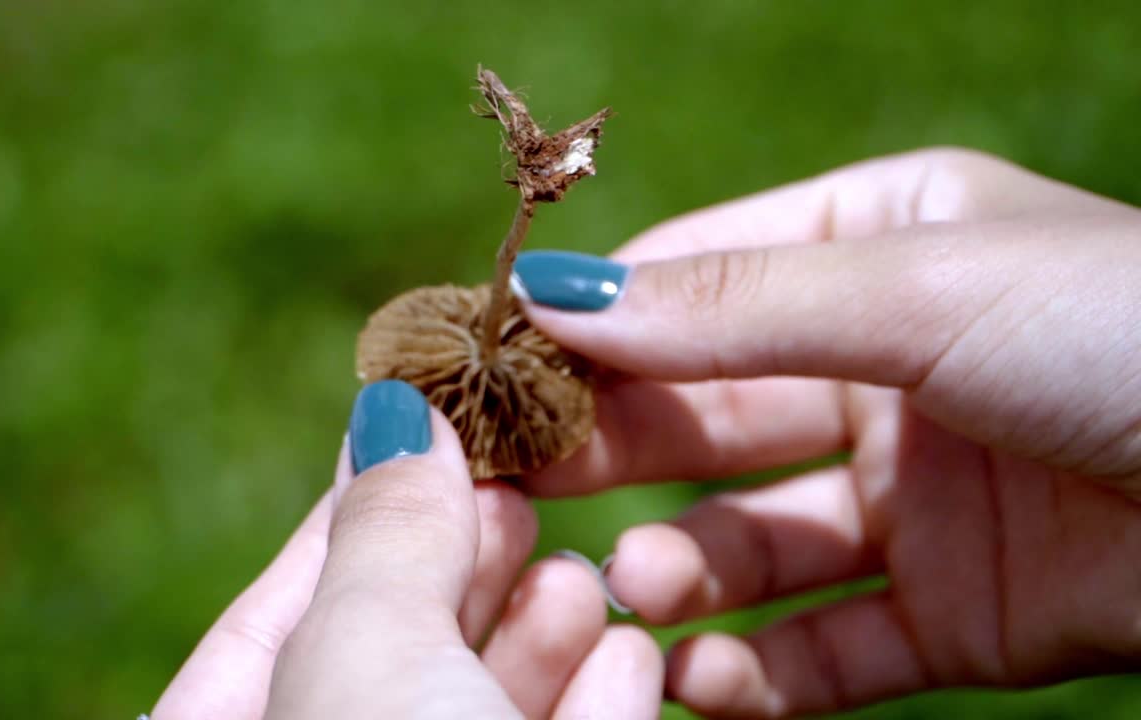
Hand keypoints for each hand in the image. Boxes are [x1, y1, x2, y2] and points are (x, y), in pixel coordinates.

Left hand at [148, 380, 662, 719]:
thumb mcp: (367, 653)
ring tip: (579, 574)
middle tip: (519, 484)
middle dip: (463, 566)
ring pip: (485, 705)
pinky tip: (625, 647)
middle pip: (394, 654)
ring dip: (543, 632)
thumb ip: (384, 528)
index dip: (353, 515)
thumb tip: (394, 408)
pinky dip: (598, 700)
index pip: (267, 617)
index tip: (423, 427)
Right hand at [512, 148, 1140, 717]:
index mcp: (879, 251)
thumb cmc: (1127, 332)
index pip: (698, 282)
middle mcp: (886, 370)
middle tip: (512, 485)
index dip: (597, 324)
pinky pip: (830, 647)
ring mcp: (917, 497)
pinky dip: (760, 670)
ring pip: (756, 540)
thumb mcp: (922, 285)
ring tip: (631, 588)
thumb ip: (737, 305)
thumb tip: (563, 299)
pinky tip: (699, 675)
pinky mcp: (956, 613)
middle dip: (614, 451)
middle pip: (708, 414)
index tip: (495, 363)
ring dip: (682, 569)